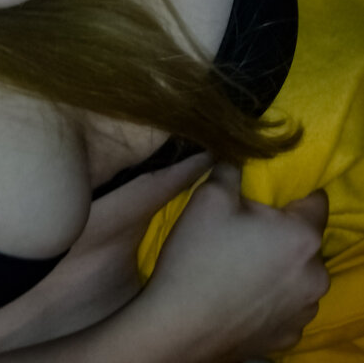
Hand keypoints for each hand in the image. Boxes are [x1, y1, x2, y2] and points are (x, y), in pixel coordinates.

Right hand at [140, 163, 329, 361]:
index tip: (268, 195)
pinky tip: (241, 293)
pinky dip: (271, 296)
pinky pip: (286, 304)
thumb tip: (236, 157)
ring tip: (240, 264)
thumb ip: (232, 168)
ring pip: (298, 274)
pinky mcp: (287, 337)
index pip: (316, 201)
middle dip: (282, 232)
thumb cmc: (198, 257)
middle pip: (305, 240)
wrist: (178, 326)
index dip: (293, 193)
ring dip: (279, 266)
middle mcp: (315, 276)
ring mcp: (302, 311)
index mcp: (302, 237)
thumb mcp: (209, 196)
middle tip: (245, 230)